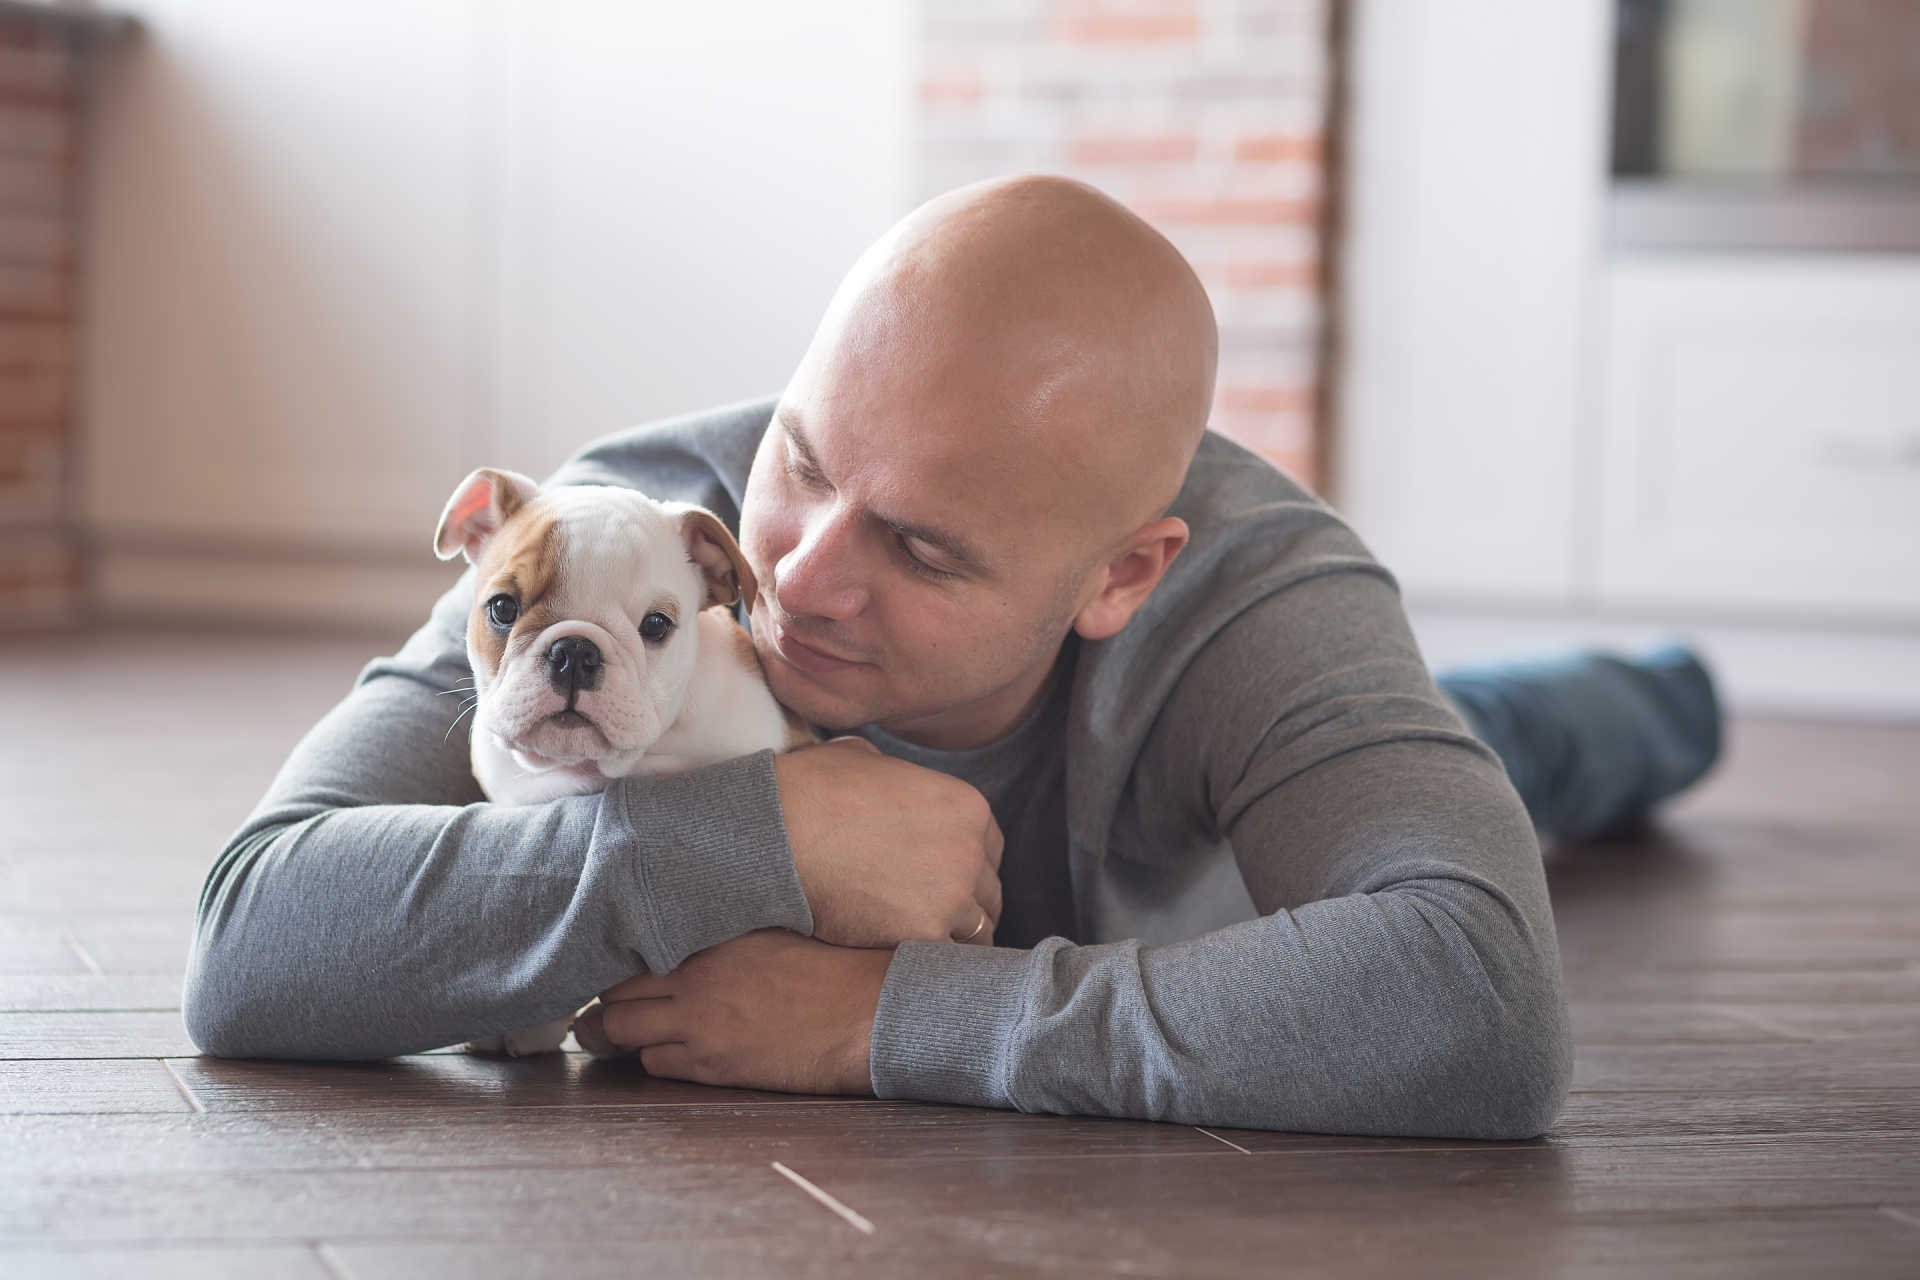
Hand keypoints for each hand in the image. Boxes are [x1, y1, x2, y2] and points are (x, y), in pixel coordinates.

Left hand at [571, 930, 891, 1094]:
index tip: (616, 970)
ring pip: (621, 1032)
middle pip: (613, 994)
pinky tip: (671, 1052)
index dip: (617, 964)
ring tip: (627, 1034)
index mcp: (707, 938)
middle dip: (606, 1003)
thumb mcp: (767, 932)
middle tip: (607, 1009)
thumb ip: (719, 936)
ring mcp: (698, 1025)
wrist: (862, 1012)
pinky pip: (655, 1065)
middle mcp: (693, 978)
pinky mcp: (711, 1064)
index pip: (630, 949)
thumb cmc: (826, 969)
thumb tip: (685, 937)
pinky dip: (654, 1059)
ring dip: (622, 1035)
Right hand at [773, 736, 1002, 948]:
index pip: (990, 849)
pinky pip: (945, 960)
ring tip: (925, 947)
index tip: (947, 881)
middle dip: (966, 905)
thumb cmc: (812, 790)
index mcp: (967, 806)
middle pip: (988, 893)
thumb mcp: (867, 759)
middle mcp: (970, 850)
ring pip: (975, 932)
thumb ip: (896, 775)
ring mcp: (953, 895)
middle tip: (935, 917)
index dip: (968, 867)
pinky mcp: (924, 934)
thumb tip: (884, 777)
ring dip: (952, 938)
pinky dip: (930, 964)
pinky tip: (911, 964)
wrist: (781, 832)